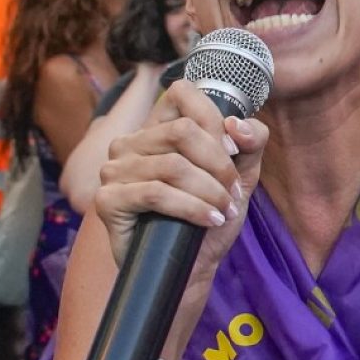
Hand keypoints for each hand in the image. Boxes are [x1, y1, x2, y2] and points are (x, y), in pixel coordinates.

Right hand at [95, 79, 268, 285]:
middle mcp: (130, 143)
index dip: (214, 119)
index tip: (233, 150)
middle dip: (219, 164)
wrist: (193, 266)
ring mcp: (114, 170)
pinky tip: (209, 220)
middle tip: (233, 192)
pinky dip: (192, 207)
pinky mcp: (108, 200)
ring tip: (223, 211)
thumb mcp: (242, 175)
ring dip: (210, 191)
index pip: (182, 93)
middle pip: (182, 131)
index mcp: (157, 128)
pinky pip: (156, 193)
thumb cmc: (210, 216)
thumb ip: (251, 142)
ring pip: (172, 165)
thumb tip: (237, 124)